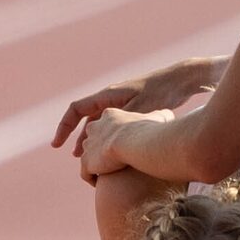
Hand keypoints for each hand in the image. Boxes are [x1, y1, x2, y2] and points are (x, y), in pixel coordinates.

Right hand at [52, 57, 217, 149]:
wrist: (181, 80)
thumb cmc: (162, 92)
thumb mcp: (139, 108)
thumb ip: (120, 123)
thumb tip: (101, 139)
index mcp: (107, 96)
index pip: (76, 110)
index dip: (64, 127)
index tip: (58, 145)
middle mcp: (111, 99)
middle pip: (86, 119)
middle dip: (77, 137)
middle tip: (74, 157)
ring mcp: (122, 104)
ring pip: (100, 123)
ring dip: (92, 140)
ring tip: (88, 158)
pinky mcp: (134, 109)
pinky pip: (113, 125)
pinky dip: (108, 138)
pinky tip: (113, 153)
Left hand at [76, 106, 161, 180]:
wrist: (137, 143)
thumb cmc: (150, 131)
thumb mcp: (158, 118)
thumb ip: (160, 116)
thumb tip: (169, 115)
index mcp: (110, 115)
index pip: (107, 125)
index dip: (114, 137)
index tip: (124, 148)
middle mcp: (95, 128)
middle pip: (93, 139)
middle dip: (101, 150)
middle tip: (115, 162)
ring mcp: (89, 145)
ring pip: (88, 156)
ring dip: (97, 166)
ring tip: (111, 176)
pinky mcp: (87, 162)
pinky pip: (85, 173)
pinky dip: (94, 179)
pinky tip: (106, 185)